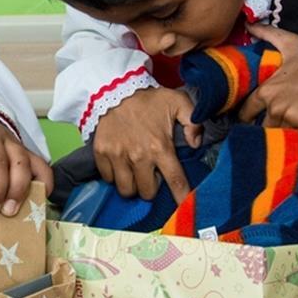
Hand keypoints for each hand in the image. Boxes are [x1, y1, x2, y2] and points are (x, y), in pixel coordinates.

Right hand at [91, 87, 200, 203]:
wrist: (114, 88)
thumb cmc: (148, 99)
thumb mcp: (177, 102)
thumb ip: (193, 122)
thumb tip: (196, 144)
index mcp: (160, 147)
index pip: (175, 181)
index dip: (181, 197)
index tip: (185, 209)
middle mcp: (139, 156)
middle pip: (147, 192)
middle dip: (151, 188)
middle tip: (151, 173)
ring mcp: (118, 156)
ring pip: (126, 189)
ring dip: (132, 185)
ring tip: (135, 172)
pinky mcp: (101, 153)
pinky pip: (108, 178)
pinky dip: (114, 175)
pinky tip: (120, 163)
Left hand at [237, 24, 297, 127]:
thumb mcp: (290, 43)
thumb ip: (267, 34)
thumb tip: (248, 23)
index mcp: (267, 91)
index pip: (246, 111)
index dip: (246, 117)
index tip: (248, 119)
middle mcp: (277, 107)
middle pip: (263, 126)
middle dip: (266, 127)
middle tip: (270, 127)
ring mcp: (293, 119)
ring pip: (280, 135)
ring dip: (282, 135)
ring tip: (285, 135)